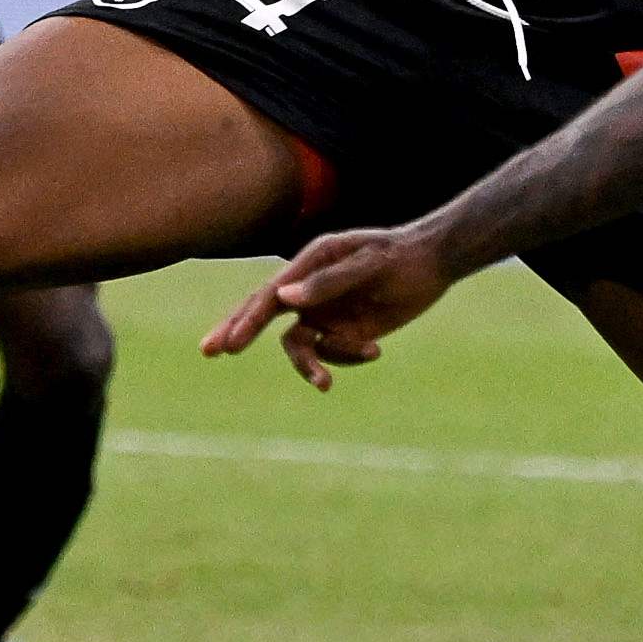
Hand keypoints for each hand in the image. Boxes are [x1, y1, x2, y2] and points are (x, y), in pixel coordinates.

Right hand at [200, 224, 455, 388]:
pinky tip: (374, 351)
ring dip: (309, 367)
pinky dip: (347, 359)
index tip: (230, 344)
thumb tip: (283, 297)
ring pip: (299, 347)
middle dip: (236, 333)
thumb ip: (327, 281)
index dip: (245, 320)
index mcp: (308, 264)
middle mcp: (308, 289)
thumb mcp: (367, 265)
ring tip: (325, 384)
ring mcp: (324, 312)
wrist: (433, 265)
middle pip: (262, 314)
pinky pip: (331, 354)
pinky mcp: (344, 332)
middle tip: (209, 352)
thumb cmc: (398, 257)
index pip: (268, 296)